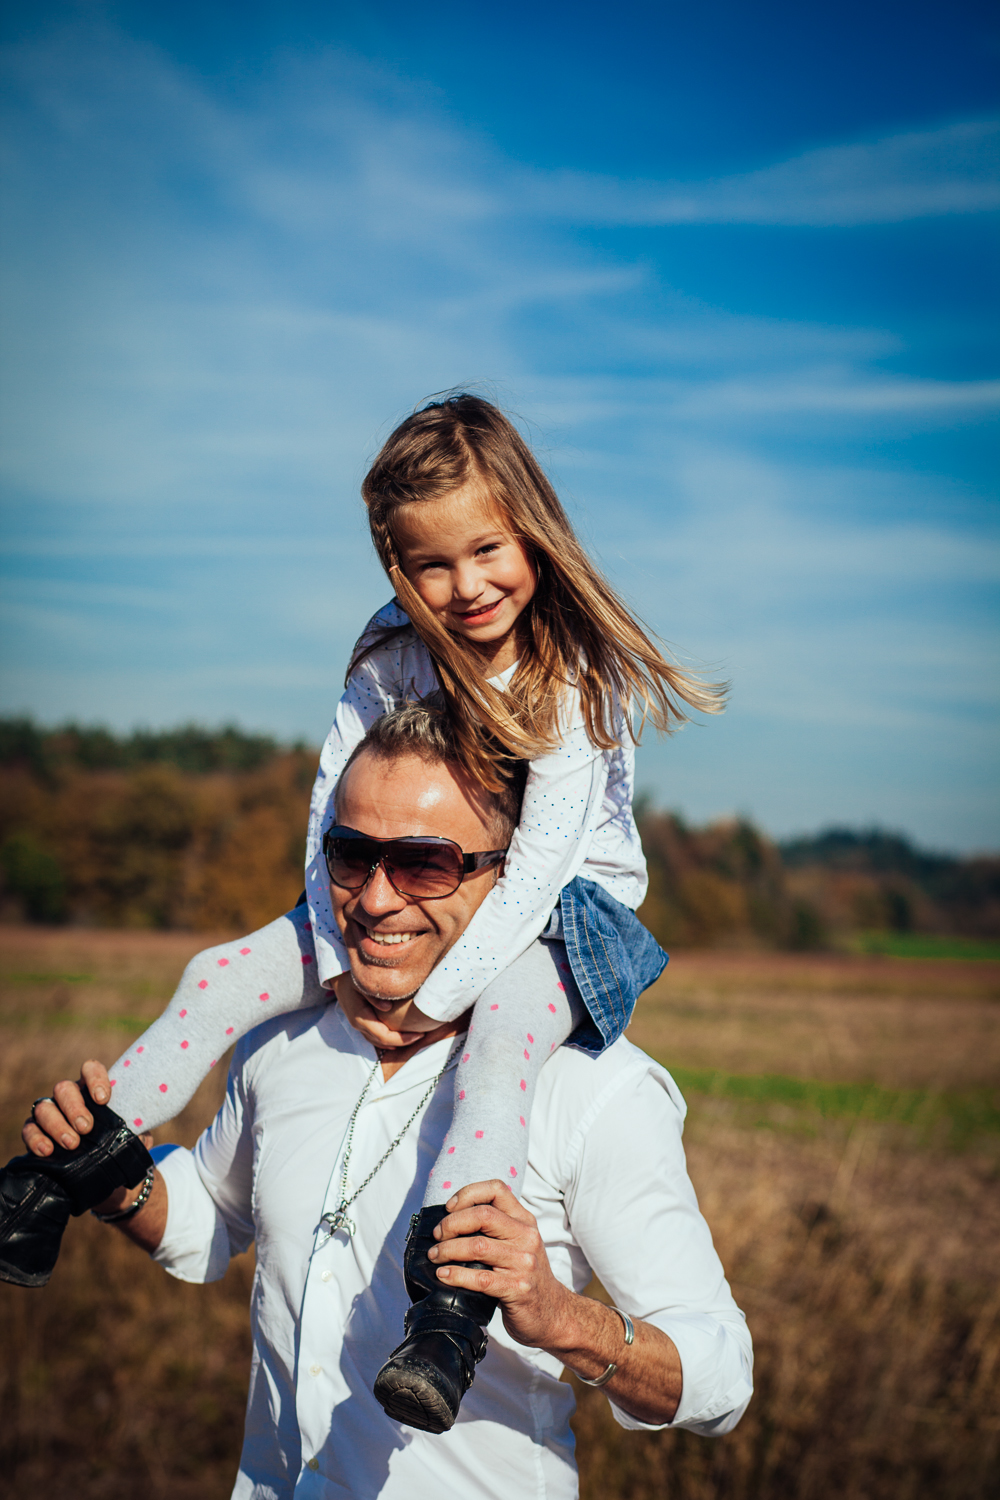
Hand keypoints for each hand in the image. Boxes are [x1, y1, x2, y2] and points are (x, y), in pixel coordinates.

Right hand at [21, 1060, 154, 1219]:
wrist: (101, 1169)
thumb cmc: (118, 1142)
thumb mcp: (132, 1134)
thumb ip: (137, 1131)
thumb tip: (141, 1138)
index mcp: (93, 1089)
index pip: (90, 1069)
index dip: (95, 1079)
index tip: (103, 1099)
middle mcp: (69, 1096)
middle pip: (64, 1089)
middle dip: (74, 1107)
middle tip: (86, 1128)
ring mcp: (50, 1112)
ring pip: (44, 1107)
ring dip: (56, 1125)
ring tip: (72, 1144)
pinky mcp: (35, 1132)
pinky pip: (29, 1130)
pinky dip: (36, 1139)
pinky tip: (47, 1151)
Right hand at [335, 975, 436, 1048]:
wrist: (337, 976)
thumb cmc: (350, 976)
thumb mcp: (362, 983)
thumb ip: (374, 996)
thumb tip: (388, 1008)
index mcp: (360, 1017)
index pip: (384, 1035)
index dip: (402, 1038)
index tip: (419, 1034)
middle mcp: (358, 1024)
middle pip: (383, 1041)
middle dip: (403, 1041)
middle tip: (421, 1036)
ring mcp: (358, 1024)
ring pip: (378, 1041)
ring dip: (395, 1042)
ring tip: (413, 1038)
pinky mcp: (360, 1021)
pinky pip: (374, 1036)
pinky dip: (387, 1040)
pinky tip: (398, 1038)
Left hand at [426, 1180, 575, 1351]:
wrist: (552, 1313)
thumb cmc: (525, 1275)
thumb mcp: (518, 1244)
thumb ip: (496, 1229)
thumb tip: (450, 1220)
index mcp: (525, 1221)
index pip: (497, 1190)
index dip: (468, 1193)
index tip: (449, 1208)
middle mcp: (526, 1237)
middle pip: (483, 1215)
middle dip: (452, 1223)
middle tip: (437, 1235)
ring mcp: (523, 1263)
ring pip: (478, 1246)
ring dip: (448, 1249)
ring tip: (435, 1255)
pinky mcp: (517, 1288)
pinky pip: (480, 1278)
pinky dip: (456, 1274)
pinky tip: (443, 1275)